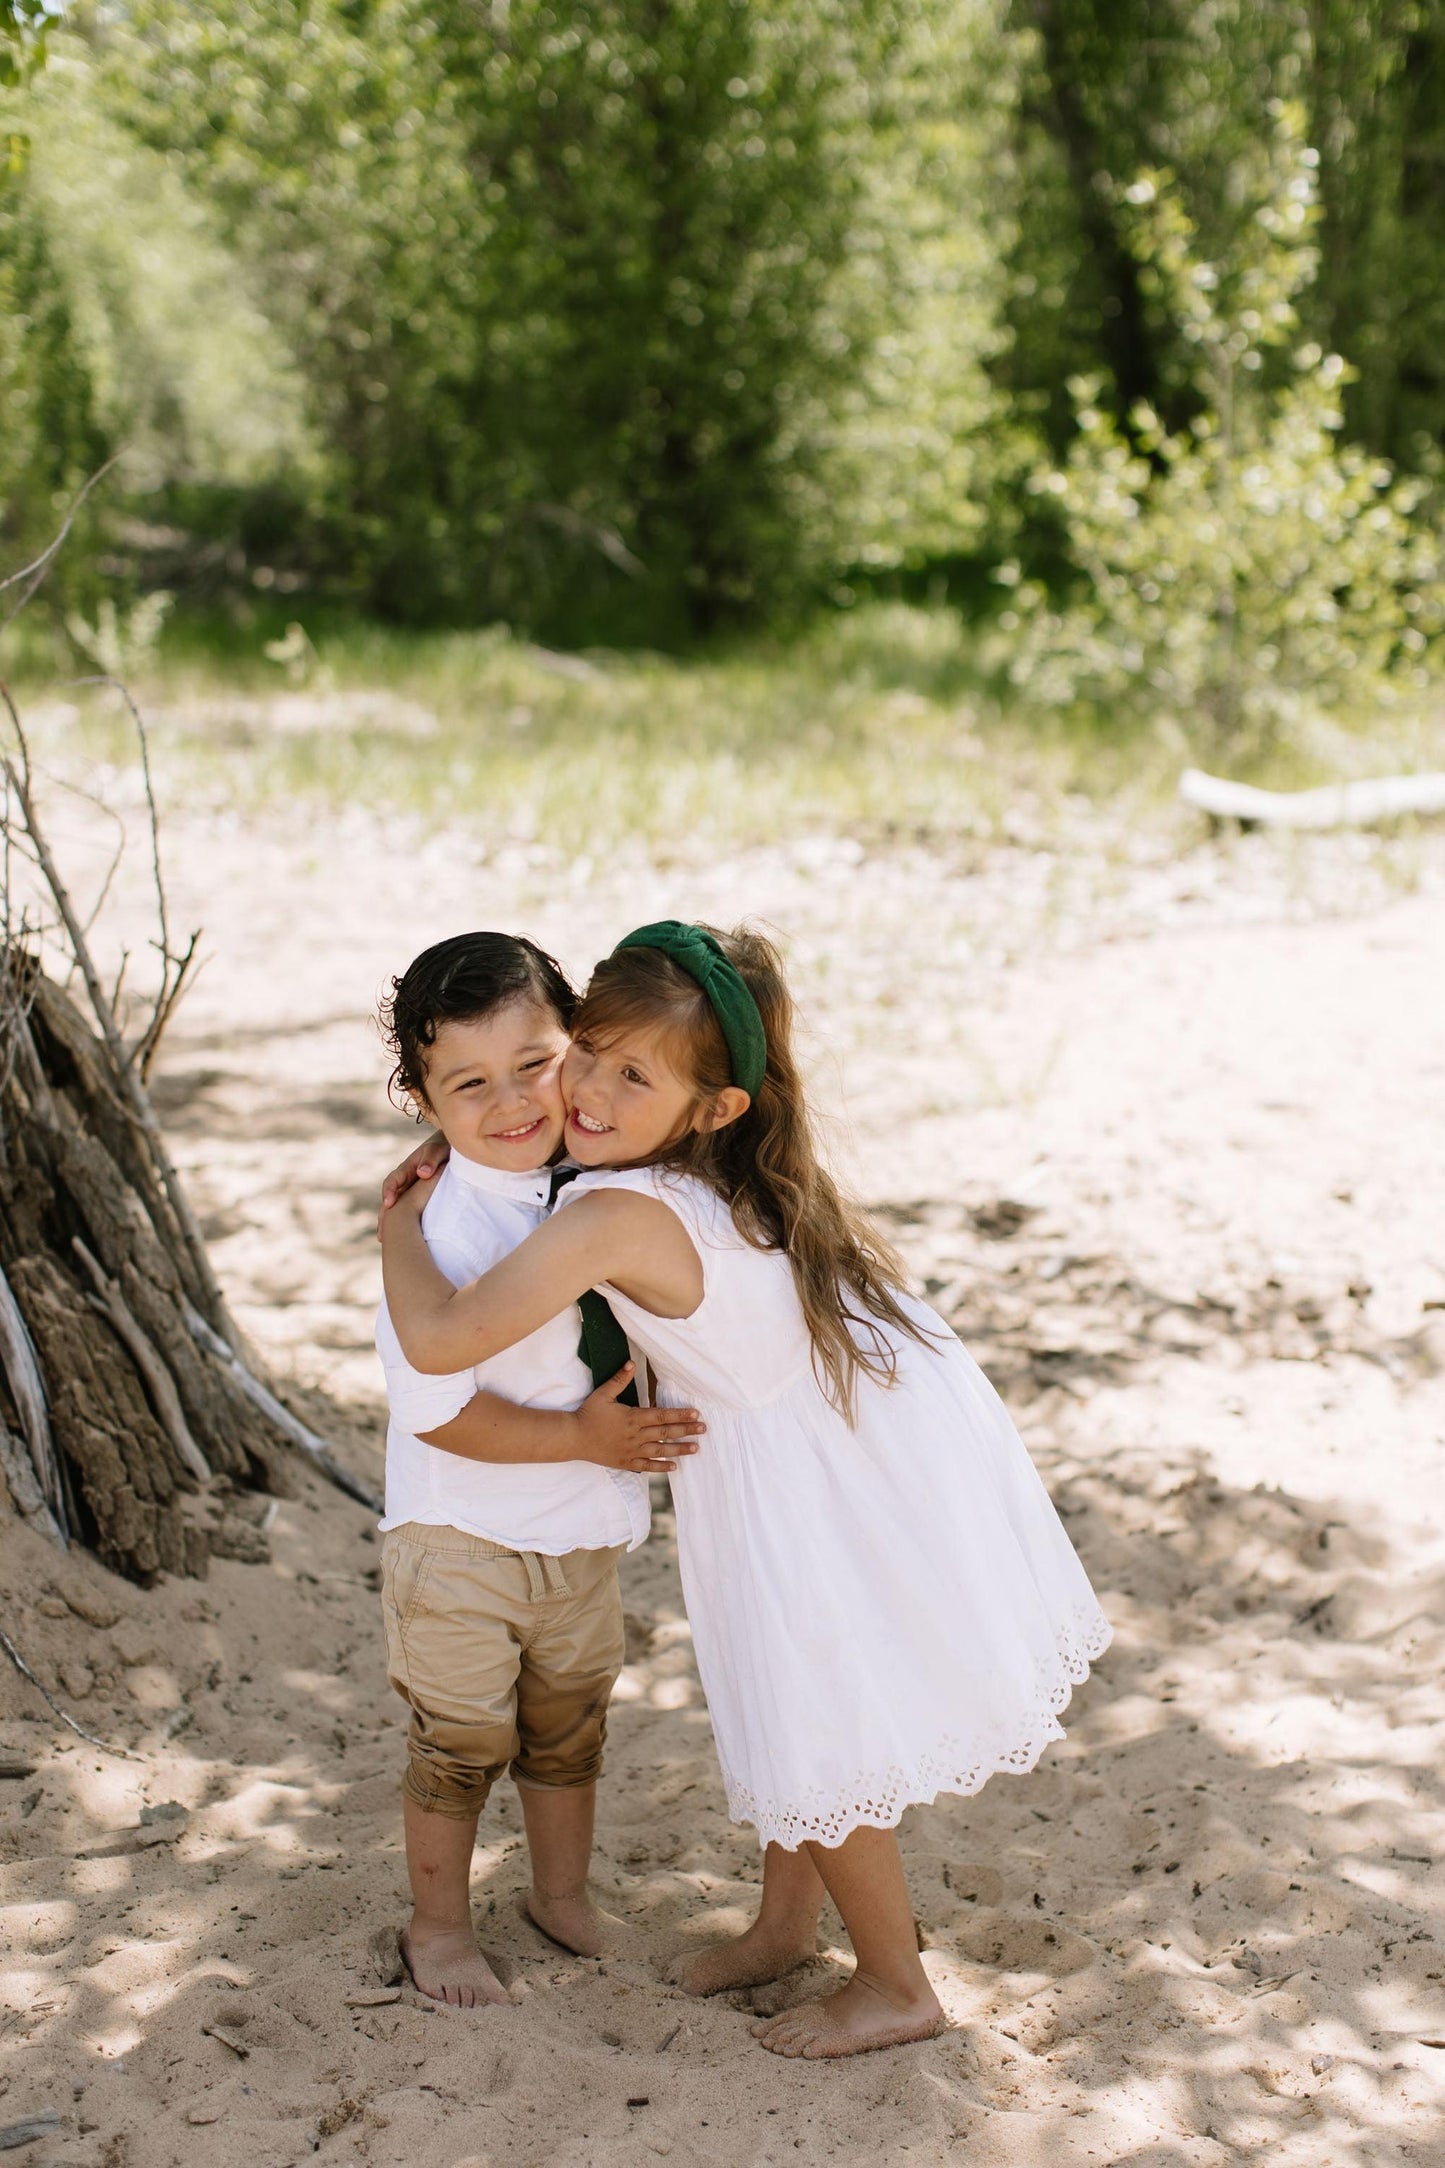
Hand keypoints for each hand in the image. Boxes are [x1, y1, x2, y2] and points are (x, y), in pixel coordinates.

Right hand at [378, 1131, 449, 1237]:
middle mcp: (404, 1181)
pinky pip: (407, 1211)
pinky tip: (406, 1238)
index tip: (388, 1203)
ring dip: (389, 1223)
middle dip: (384, 1216)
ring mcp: (409, 1190)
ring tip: (385, 1240)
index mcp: (406, 1169)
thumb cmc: (443, 1147)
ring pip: (396, 1208)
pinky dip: (404, 1224)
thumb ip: (430, 1160)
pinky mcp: (417, 1197)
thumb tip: (422, 1174)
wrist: (449, 1148)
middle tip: (382, 1234)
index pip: (392, 1181)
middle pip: (389, 1199)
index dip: (389, 1192)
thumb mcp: (437, 1150)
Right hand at [574, 1364, 703, 1473]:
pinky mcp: (626, 1462)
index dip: (680, 1414)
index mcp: (633, 1417)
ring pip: (660, 1450)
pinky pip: (647, 1466)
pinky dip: (661, 1467)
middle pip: (666, 1433)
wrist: (573, 1438)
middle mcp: (636, 1436)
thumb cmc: (588, 1414)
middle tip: (704, 1429)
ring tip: (696, 1448)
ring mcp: (631, 1450)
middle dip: (686, 1430)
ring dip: (679, 1449)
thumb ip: (619, 1379)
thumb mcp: (603, 1394)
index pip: (662, 1415)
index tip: (695, 1414)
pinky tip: (674, 1467)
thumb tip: (631, 1363)